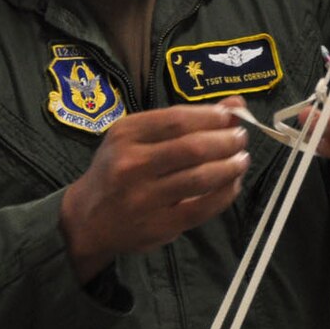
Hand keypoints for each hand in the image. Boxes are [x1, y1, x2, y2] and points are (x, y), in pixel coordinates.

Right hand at [59, 98, 248, 282]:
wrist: (87, 219)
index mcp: (126, 134)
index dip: (212, 117)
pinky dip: (225, 194)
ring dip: (230, 167)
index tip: (231, 117)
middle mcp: (132, 164)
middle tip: (241, 138)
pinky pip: (202, 207)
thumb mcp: (138, 137)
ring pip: (201, 178)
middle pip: (193, 148)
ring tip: (241, 160)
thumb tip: (236, 103)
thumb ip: (184, 120)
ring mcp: (144, 197)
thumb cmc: (117, 169)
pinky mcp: (159, 225)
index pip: (178, 119)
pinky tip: (233, 184)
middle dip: (227, 141)